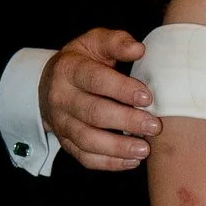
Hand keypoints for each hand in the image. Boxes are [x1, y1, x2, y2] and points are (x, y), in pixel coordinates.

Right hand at [42, 27, 159, 169]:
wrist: (52, 83)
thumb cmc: (84, 61)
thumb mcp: (95, 42)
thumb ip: (117, 42)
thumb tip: (139, 50)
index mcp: (68, 69)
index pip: (95, 80)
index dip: (122, 89)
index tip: (147, 98)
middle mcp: (61, 97)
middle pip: (93, 113)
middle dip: (126, 121)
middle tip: (154, 126)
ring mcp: (61, 123)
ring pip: (88, 140)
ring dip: (118, 148)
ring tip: (144, 149)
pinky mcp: (66, 142)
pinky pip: (85, 157)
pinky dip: (109, 163)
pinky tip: (132, 161)